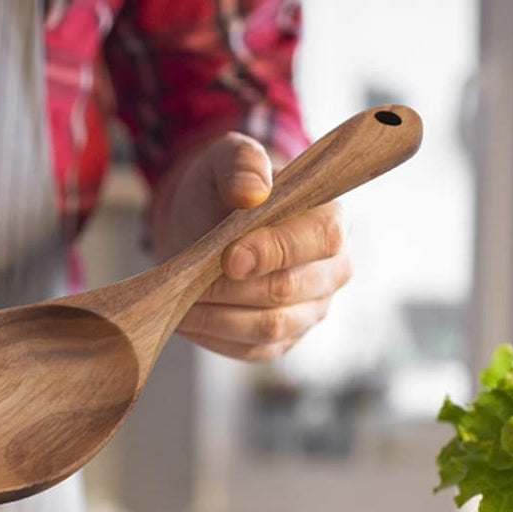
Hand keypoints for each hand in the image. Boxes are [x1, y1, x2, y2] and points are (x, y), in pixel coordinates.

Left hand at [155, 133, 351, 361]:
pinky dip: (213, 337)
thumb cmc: (224, 189)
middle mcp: (331, 269)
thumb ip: (241, 164)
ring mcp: (310, 309)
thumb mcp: (224, 160)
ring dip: (217, 316)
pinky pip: (251, 349)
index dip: (276, 250)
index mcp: (330, 219)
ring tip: (180, 301)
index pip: (322, 238)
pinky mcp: (282, 340)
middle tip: (190, 280)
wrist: (205, 222)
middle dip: (233, 288)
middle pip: (289, 290)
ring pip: (270, 327)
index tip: (228, 256)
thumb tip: (253, 191)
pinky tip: (185, 319)